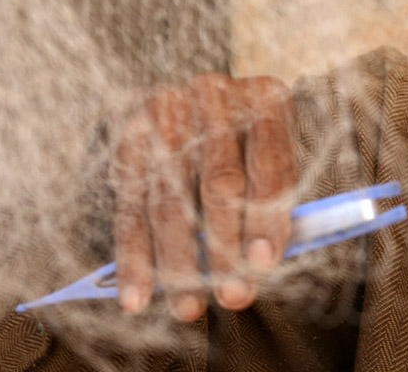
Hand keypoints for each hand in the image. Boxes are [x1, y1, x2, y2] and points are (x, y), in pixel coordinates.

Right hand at [111, 74, 295, 320]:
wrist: (195, 101)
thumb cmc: (249, 143)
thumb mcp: (274, 157)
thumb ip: (275, 202)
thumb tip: (261, 266)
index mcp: (267, 99)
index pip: (270, 162)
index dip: (267, 216)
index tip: (264, 264)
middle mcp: (216, 98)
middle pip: (219, 182)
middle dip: (224, 248)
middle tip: (232, 297)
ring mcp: (169, 113)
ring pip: (171, 201)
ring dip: (178, 264)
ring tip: (189, 309)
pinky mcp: (131, 136)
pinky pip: (131, 207)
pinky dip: (134, 258)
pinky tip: (138, 295)